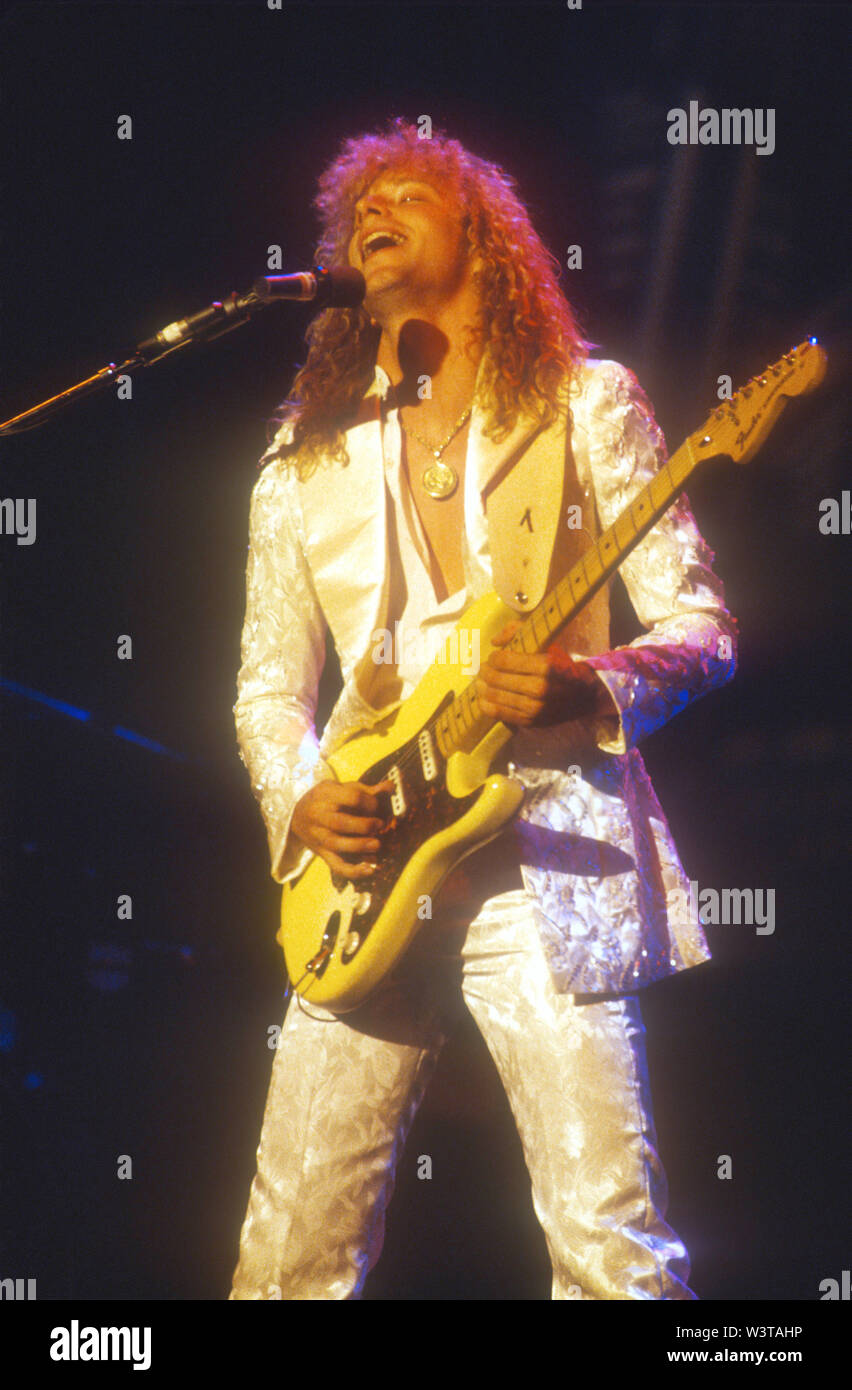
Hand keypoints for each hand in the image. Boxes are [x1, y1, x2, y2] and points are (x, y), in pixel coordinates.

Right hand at [291, 778, 393, 879]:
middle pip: (341, 823)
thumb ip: (365, 790)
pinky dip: (353, 871)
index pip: (351, 797)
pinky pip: (336, 865)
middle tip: (380, 824)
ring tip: (377, 845)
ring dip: (360, 847)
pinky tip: (370, 869)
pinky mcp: (322, 853)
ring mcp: (319, 837)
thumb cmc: (325, 799)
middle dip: (364, 825)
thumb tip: (390, 787)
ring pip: (338, 845)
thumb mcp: (340, 788)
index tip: (376, 806)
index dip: (368, 802)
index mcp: (326, 795)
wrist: (296, 814)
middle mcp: (319, 816)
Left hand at [474, 622, 612, 728]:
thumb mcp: (548, 642)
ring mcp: (534, 708)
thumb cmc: (563, 665)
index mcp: (545, 666)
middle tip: (482, 668)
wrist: (584, 696)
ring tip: (480, 681)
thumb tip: (494, 641)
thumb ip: (519, 632)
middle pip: (495, 678)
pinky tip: (482, 697)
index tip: (494, 656)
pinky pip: (498, 714)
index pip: (503, 661)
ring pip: (493, 696)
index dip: (493, 657)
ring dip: (481, 687)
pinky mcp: (529, 722)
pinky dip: (485, 704)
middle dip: (484, 671)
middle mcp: (539, 689)